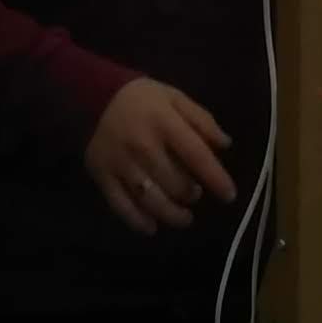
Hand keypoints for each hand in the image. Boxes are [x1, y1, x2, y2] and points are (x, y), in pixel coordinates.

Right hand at [85, 76, 237, 235]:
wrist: (92, 95)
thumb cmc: (142, 99)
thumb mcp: (175, 97)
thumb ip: (202, 120)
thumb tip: (225, 145)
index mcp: (164, 122)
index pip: (196, 155)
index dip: (216, 178)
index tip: (229, 195)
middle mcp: (142, 145)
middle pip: (174, 183)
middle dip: (191, 195)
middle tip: (195, 194)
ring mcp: (120, 163)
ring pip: (151, 200)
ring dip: (172, 214)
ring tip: (184, 217)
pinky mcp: (102, 176)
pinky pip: (121, 206)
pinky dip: (138, 221)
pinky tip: (152, 226)